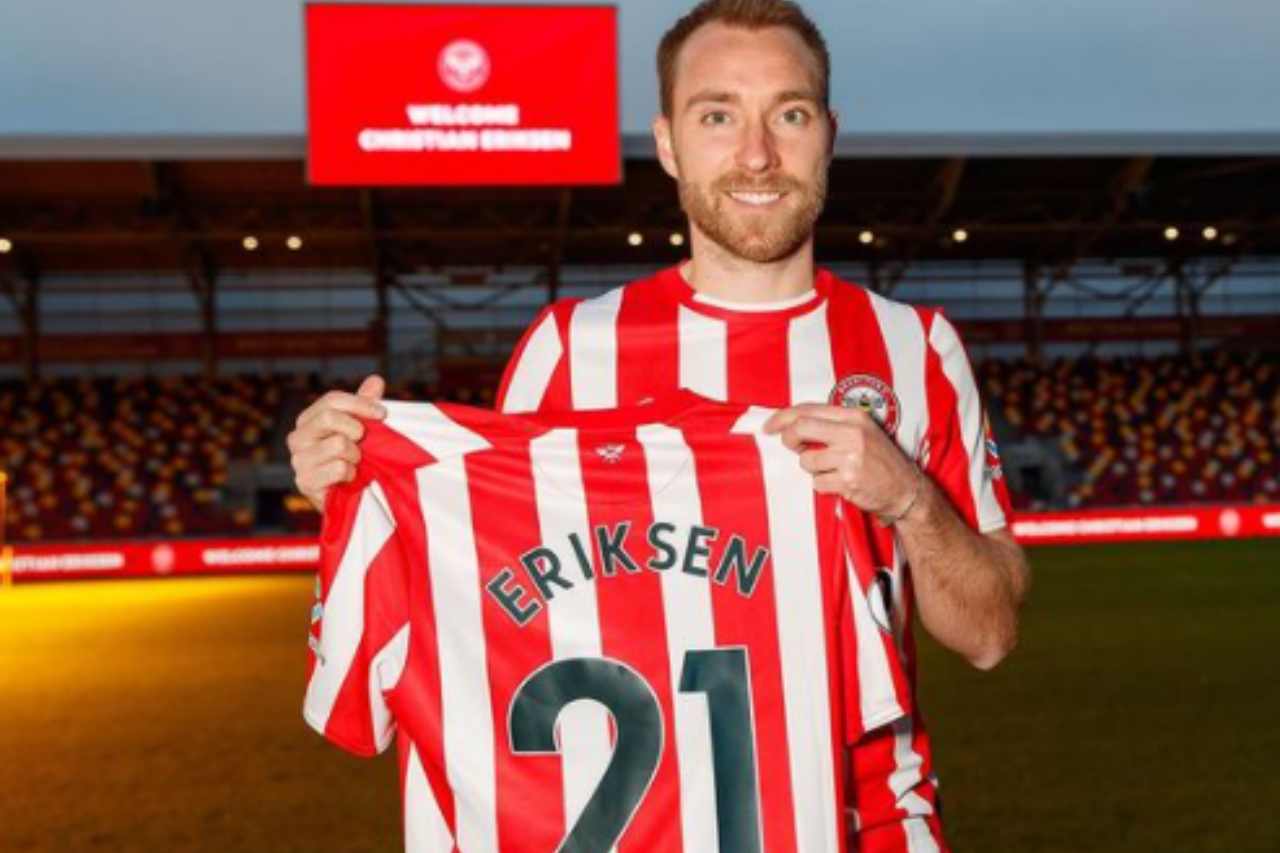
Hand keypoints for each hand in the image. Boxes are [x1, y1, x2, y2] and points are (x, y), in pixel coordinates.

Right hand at [287, 375, 387, 511]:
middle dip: (356, 430)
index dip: (360, 403)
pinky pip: (338, 468)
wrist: (346, 498)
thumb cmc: (353, 459)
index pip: (331, 399)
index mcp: (309, 419)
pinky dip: (351, 473)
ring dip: (355, 456)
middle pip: (328, 417)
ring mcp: (298, 460)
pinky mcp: (304, 482)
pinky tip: (348, 478)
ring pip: (337, 444)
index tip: (382, 413)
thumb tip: (376, 380)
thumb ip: (366, 405)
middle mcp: (297, 437)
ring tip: (355, 464)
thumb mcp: (362, 429)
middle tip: (363, 443)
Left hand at [763, 403, 921, 521]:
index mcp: (854, 417)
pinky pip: (817, 482)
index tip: (769, 426)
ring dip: (812, 468)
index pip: (808, 409)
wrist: (906, 489)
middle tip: (793, 447)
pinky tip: (840, 483)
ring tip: (832, 469)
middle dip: (789, 439)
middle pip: (800, 428)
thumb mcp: (863, 431)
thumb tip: (792, 423)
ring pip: (806, 460)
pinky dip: (823, 485)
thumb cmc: (881, 459)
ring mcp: (850, 457)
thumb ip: (832, 424)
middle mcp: (852, 433)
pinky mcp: (847, 481)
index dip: (782, 417)